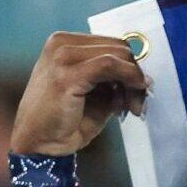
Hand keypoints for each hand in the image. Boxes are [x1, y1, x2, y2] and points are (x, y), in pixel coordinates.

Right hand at [10, 32, 150, 156]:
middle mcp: (61, 43)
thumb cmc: (68, 118)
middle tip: (139, 100)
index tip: (142, 88)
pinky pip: (110, 65)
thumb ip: (115, 76)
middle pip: (120, 48)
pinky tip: (131, 102)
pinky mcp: (66, 74)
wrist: (41, 143)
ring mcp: (61, 56)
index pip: (114, 44)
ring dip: (135, 82)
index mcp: (66, 43)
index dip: (133, 66)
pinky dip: (129, 80)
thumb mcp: (97, 90)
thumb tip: (145, 74)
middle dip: (137, 74)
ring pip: (119, 55)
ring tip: (133, 106)